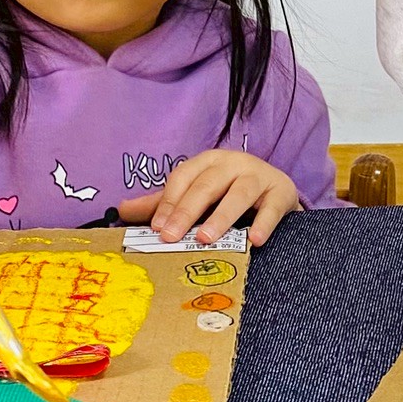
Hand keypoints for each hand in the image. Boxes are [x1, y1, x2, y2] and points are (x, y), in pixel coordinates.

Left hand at [118, 150, 299, 246]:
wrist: (277, 191)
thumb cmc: (229, 193)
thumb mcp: (197, 194)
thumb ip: (163, 203)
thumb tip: (121, 209)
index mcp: (207, 161)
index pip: (183, 177)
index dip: (168, 202)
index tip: (156, 228)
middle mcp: (233, 163)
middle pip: (206, 185)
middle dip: (187, 211)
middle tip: (172, 237)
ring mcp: (259, 176)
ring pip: (238, 194)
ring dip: (221, 216)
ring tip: (206, 238)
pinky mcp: (281, 192)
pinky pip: (272, 207)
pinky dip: (264, 222)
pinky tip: (255, 239)